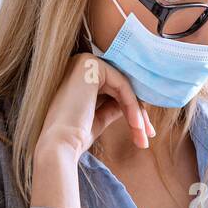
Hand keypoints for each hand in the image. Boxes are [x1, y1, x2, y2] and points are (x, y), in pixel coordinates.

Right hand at [31, 54, 154, 207]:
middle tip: (148, 136)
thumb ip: (112, 107)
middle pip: (120, 88)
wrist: (60, 144)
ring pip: (124, 87)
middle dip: (137, 113)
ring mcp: (84, 62)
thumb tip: (131, 105)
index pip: (113, 90)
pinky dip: (132, 107)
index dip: (131, 111)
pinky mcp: (91, 64)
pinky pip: (122, 85)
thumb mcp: (98, 118)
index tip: (143, 133)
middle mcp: (79, 64)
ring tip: (143, 137)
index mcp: (77, 77)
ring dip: (137, 113)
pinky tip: (137, 126)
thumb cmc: (75, 137)